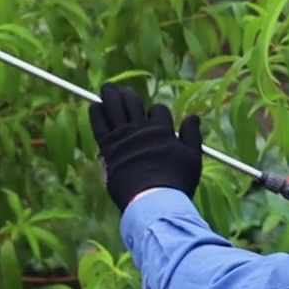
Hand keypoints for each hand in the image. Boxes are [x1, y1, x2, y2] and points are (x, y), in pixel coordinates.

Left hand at [88, 82, 202, 210]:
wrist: (154, 199)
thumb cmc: (177, 181)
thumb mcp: (193, 157)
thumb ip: (192, 135)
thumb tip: (194, 117)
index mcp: (162, 129)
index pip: (158, 109)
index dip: (156, 111)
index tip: (154, 119)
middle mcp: (142, 128)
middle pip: (133, 101)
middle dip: (129, 96)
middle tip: (124, 93)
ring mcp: (124, 136)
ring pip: (115, 106)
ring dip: (111, 95)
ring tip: (107, 88)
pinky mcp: (108, 146)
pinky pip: (100, 123)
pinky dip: (97, 112)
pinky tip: (95, 106)